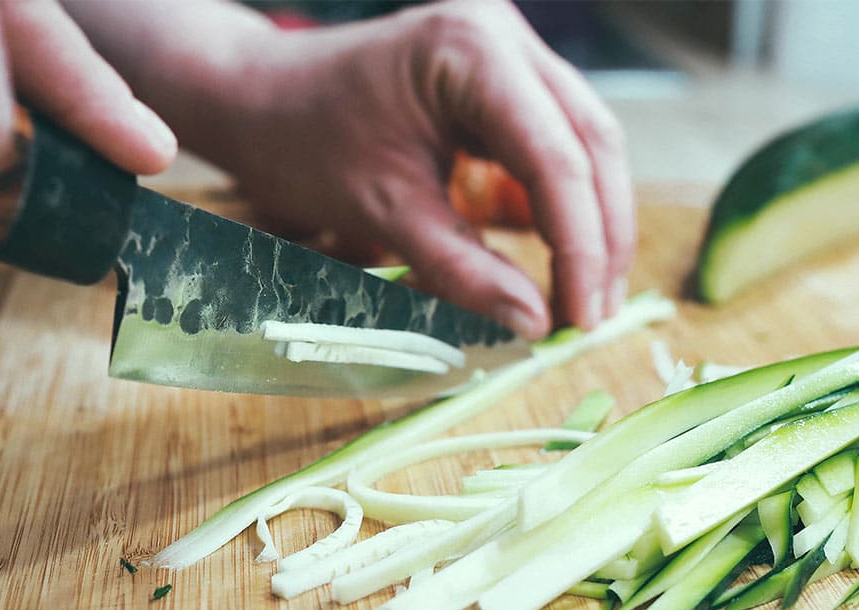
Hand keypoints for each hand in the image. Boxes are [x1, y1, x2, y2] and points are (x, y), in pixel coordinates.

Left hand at [76, 0, 633, 338]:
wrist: (258, 101)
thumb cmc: (304, 145)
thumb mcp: (385, 216)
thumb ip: (464, 271)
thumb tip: (536, 325)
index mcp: (471, 49)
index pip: (556, 158)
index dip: (580, 246)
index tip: (580, 319)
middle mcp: (503, 35)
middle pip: (590, 143)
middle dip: (599, 238)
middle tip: (593, 317)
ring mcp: (509, 52)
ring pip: (586, 143)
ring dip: (592, 225)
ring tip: (584, 300)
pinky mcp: (505, 81)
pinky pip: (556, 144)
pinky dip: (564, 205)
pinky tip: (562, 262)